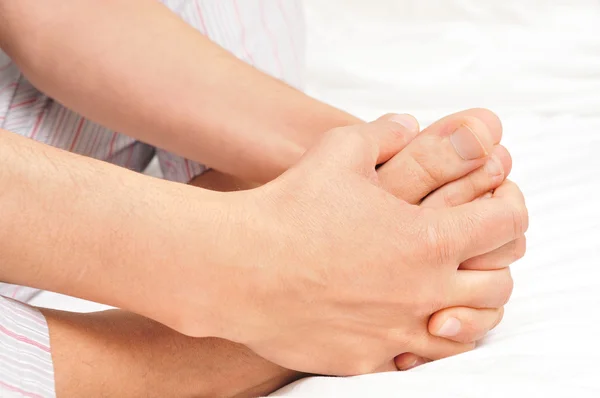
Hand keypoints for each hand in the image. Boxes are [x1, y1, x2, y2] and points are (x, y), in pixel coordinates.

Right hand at [177, 117, 527, 375]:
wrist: (237, 268)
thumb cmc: (288, 208)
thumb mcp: (338, 151)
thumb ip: (382, 134)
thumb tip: (405, 123)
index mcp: (428, 238)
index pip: (507, 223)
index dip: (511, 205)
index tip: (499, 202)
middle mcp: (422, 292)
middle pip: (498, 286)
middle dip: (494, 262)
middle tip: (472, 249)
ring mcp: (395, 333)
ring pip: (464, 332)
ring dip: (463, 307)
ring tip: (442, 289)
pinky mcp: (364, 360)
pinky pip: (412, 359)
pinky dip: (417, 338)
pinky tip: (396, 319)